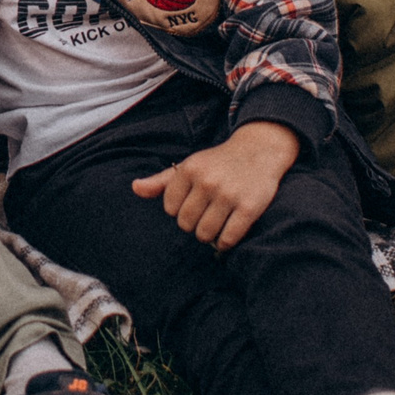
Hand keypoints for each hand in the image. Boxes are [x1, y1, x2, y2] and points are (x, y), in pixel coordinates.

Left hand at [131, 120, 296, 248]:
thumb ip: (161, 181)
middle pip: (185, 224)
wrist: (259, 151)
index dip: (179, 210)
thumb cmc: (218, 163)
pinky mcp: (249, 207)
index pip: (169, 208)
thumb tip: (135, 188)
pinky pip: (228, 238)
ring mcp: (229, 195)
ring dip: (208, 236)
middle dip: (193, 225)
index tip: (191, 204)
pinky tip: (227, 235)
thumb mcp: (189, 166)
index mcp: (190, 170)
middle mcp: (208, 181)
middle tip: (203, 217)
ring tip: (214, 226)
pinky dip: (225, 243)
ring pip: (205, 234)